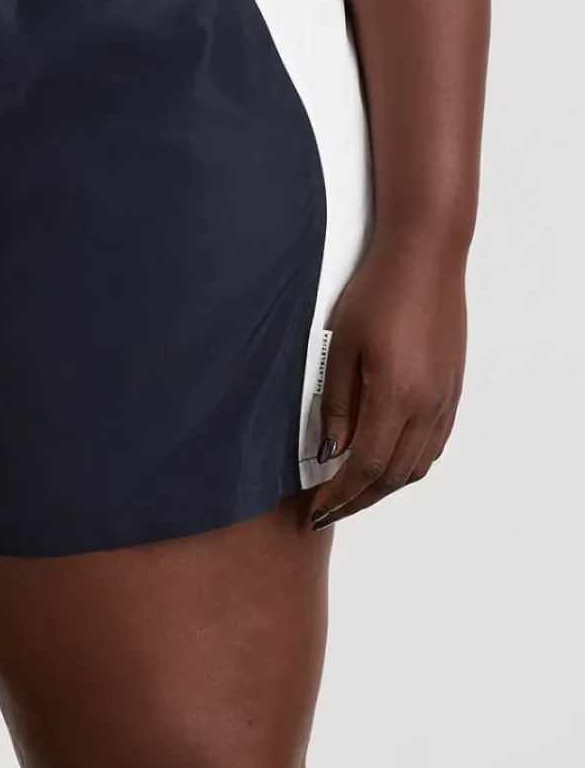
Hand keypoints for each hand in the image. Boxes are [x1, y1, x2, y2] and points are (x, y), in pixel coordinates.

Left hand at [310, 233, 467, 528]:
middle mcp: (427, 405)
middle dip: (358, 501)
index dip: (339, 496)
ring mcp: (444, 399)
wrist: (425, 255)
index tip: (316, 509)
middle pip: (392, 476)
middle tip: (328, 512)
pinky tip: (385, 465)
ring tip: (353, 494)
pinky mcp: (452, 390)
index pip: (365, 468)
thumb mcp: (341, 348)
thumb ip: (338, 406)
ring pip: (416, 466)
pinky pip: (433, 445)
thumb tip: (332, 452)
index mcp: (397, 397)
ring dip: (383, 488)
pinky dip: (407, 466)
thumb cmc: (378, 292)